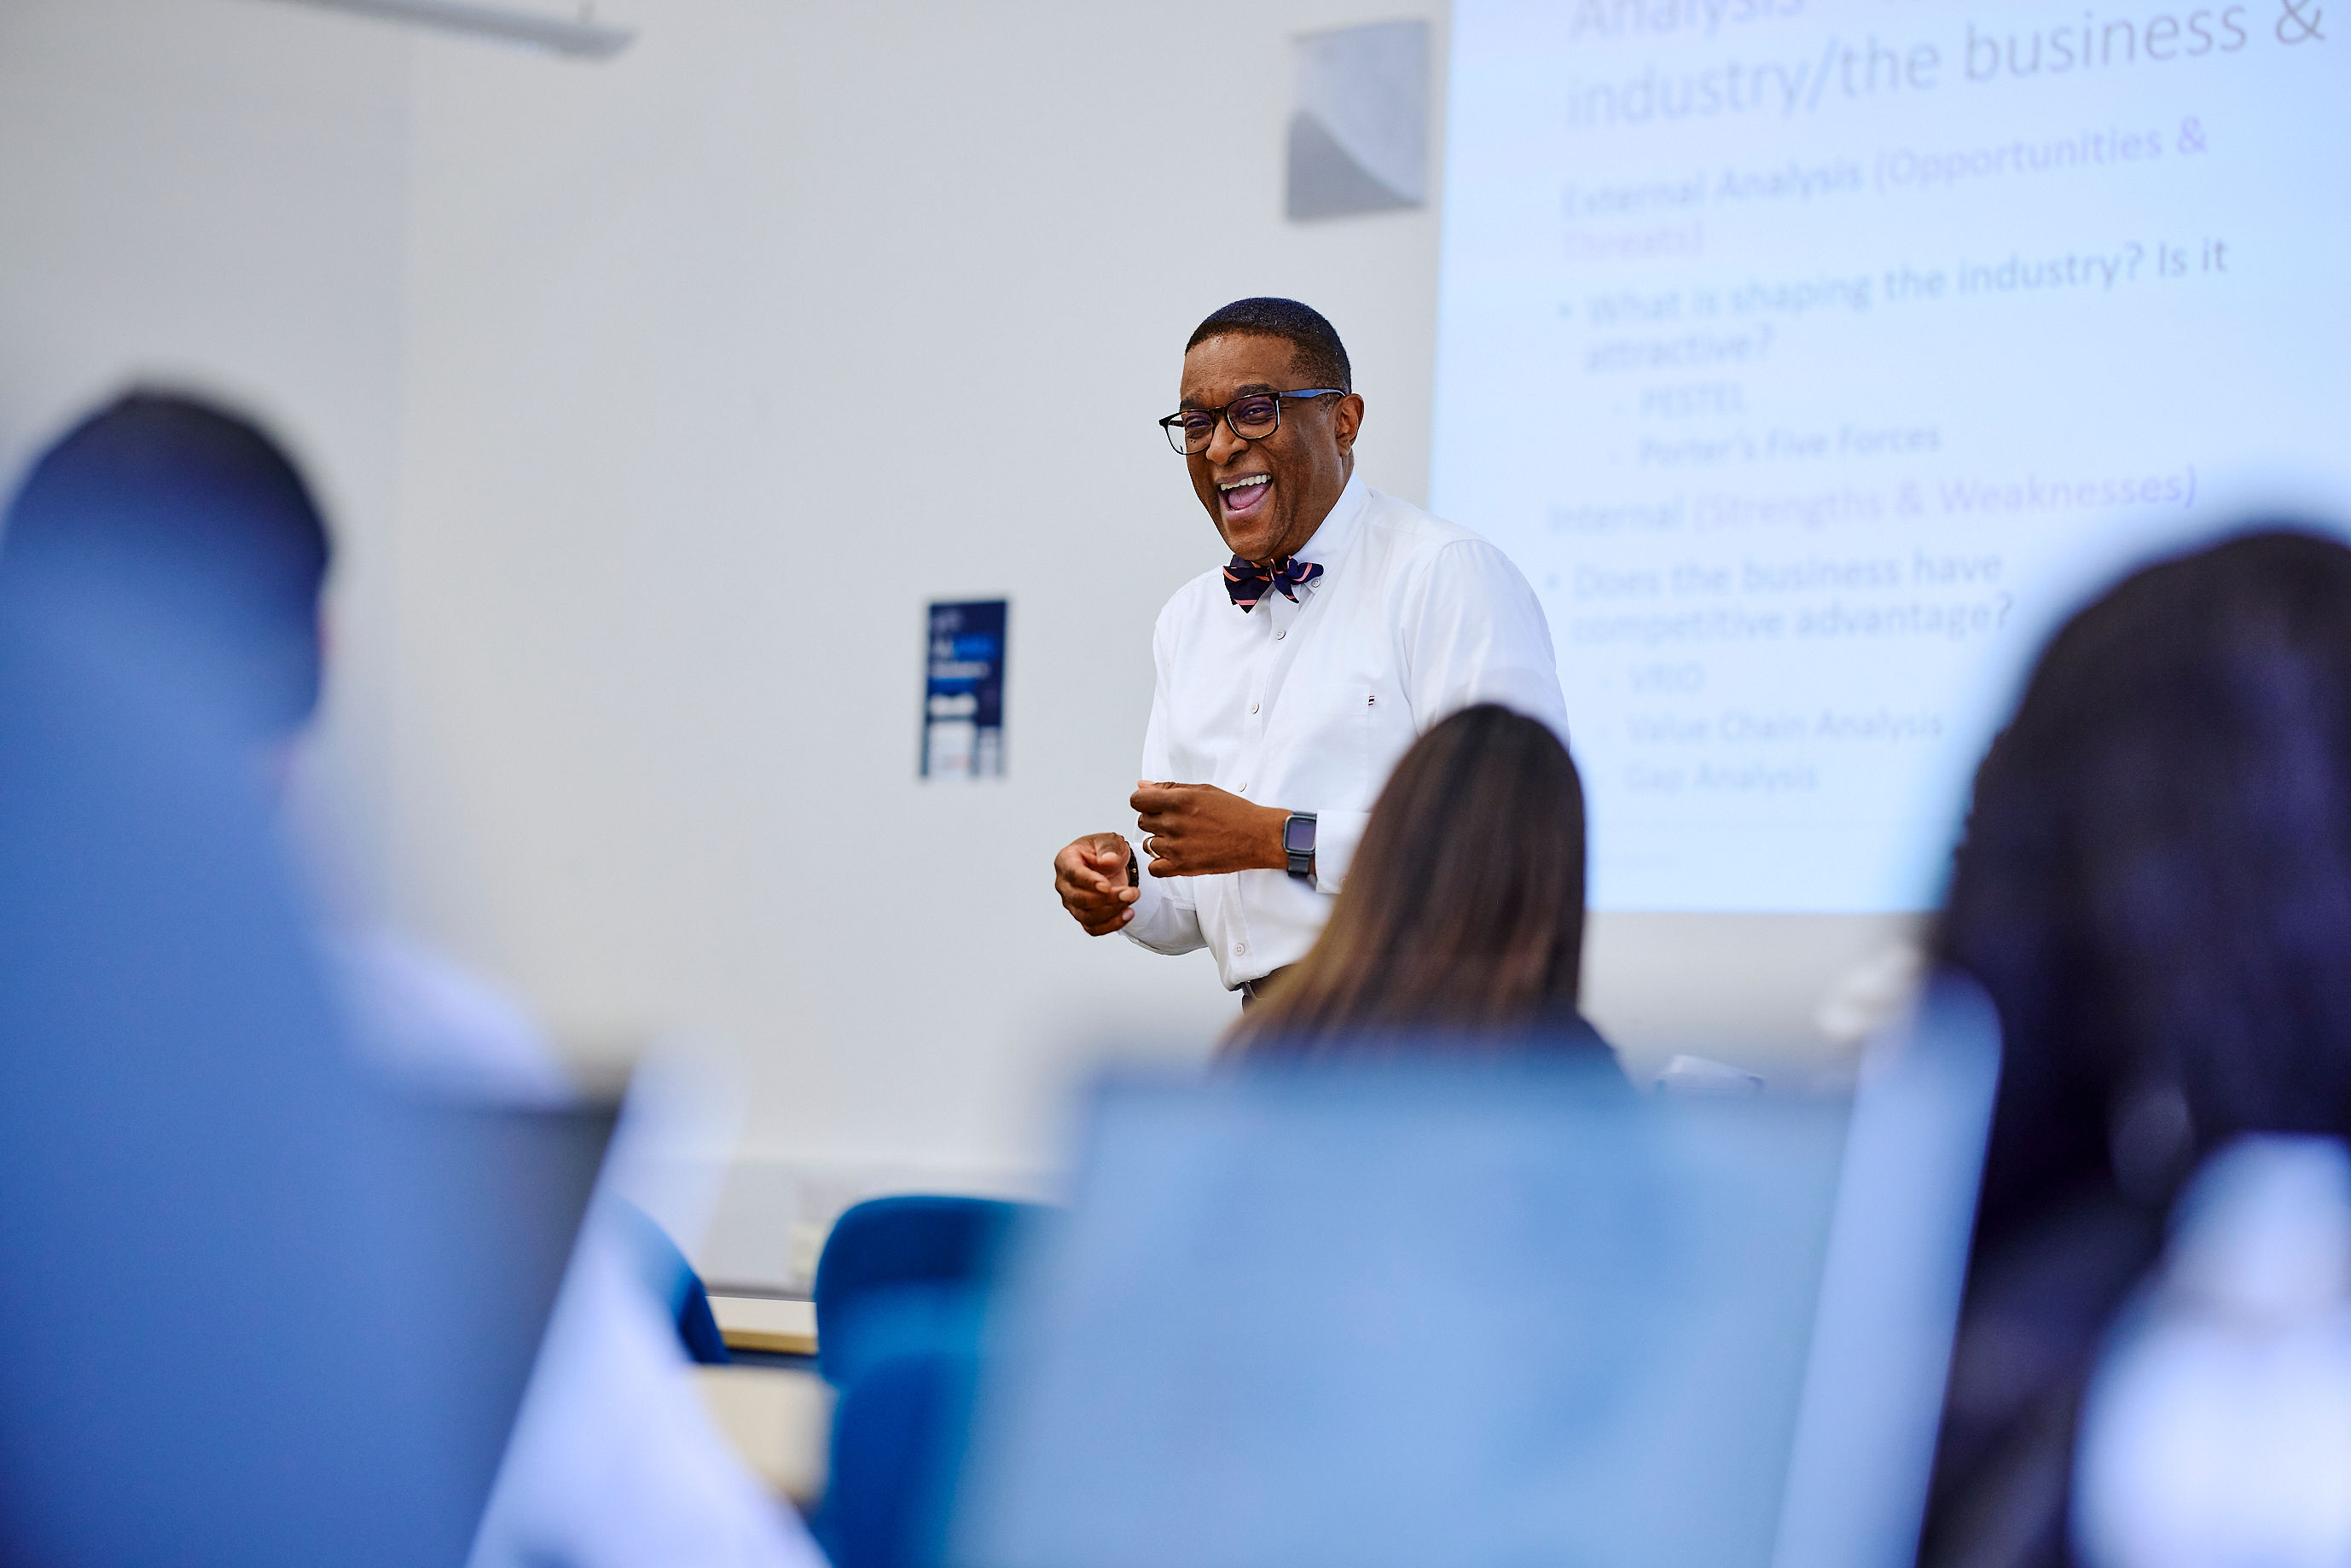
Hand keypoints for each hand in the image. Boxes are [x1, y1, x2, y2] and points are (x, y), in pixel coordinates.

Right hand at [1054, 832, 1138, 934]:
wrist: (1111, 864)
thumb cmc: (1105, 850)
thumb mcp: (1110, 841)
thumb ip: (1109, 848)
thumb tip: (1108, 860)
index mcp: (1066, 860)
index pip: (1072, 874)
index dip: (1089, 882)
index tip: (1107, 886)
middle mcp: (1064, 884)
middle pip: (1079, 898)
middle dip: (1107, 898)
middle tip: (1131, 892)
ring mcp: (1072, 903)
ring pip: (1086, 917)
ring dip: (1112, 912)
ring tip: (1132, 898)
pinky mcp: (1083, 916)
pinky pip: (1093, 928)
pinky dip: (1112, 925)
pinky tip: (1128, 914)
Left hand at [1131, 781, 1288, 876]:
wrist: (1258, 836)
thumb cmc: (1235, 812)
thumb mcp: (1204, 790)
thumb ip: (1169, 788)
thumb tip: (1142, 785)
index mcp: (1179, 800)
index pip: (1137, 801)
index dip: (1144, 803)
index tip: (1154, 806)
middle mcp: (1174, 822)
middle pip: (1142, 822)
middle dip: (1155, 821)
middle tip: (1176, 823)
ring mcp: (1177, 846)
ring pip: (1148, 844)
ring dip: (1160, 842)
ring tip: (1181, 840)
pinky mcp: (1183, 866)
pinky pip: (1154, 868)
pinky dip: (1161, 864)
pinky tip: (1175, 856)